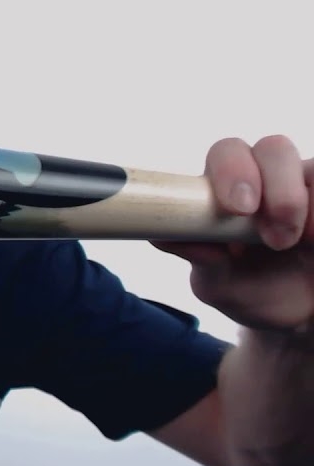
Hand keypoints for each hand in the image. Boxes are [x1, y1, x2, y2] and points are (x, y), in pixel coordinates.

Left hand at [154, 135, 313, 334]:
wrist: (300, 316)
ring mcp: (306, 187)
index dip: (232, 171)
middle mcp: (268, 178)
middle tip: (278, 235)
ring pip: (311, 168)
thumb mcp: (219, 285)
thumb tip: (166, 236)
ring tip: (305, 243)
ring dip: (301, 202)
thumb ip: (198, 259)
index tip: (238, 208)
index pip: (227, 155)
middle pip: (274, 149)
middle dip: (277, 186)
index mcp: (226, 189)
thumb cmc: (251, 290)